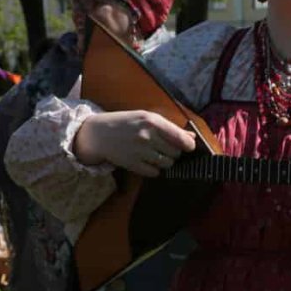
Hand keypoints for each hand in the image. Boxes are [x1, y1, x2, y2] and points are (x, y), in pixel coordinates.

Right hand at [72, 110, 196, 176]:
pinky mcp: (132, 164)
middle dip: (174, 152)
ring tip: (155, 154)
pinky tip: (147, 161)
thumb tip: (191, 137)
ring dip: (165, 161)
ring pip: (167, 164)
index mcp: (152, 121)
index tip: (189, 147)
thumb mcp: (147, 118)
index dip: (189, 145)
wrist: (98, 133)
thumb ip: (170, 128)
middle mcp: (147, 136)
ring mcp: (139, 151)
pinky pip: (154, 172)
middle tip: (165, 148)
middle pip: (175, 153)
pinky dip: (154, 169)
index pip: (180, 138)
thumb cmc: (126, 123)